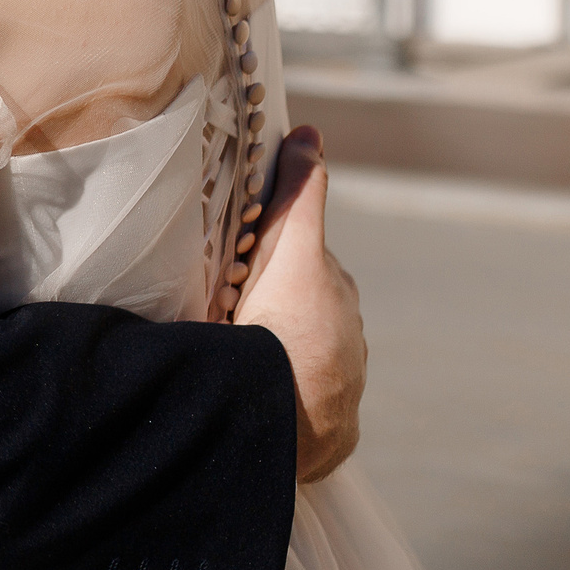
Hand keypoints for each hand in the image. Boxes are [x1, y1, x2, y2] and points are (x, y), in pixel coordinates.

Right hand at [233, 125, 365, 482]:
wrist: (285, 418)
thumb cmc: (287, 328)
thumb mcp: (290, 247)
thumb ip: (298, 193)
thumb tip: (309, 133)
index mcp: (337, 297)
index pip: (301, 266)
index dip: (269, 259)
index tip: (236, 263)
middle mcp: (347, 343)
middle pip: (300, 312)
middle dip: (271, 309)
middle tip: (223, 309)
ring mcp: (339, 391)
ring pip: (299, 359)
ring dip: (271, 357)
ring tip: (229, 356)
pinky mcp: (328, 436)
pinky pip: (299, 411)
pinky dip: (279, 402)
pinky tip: (251, 400)